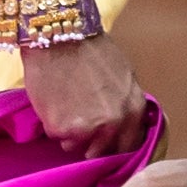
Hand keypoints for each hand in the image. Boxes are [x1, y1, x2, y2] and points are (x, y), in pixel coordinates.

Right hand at [19, 32, 144, 154]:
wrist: (59, 35)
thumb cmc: (91, 49)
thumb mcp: (124, 74)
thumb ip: (126, 104)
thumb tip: (124, 125)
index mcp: (134, 109)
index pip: (130, 145)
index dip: (116, 145)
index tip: (106, 143)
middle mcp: (114, 123)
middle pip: (103, 151)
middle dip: (92, 143)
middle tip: (80, 125)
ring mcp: (87, 129)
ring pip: (76, 146)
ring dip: (70, 134)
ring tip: (64, 107)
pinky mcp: (60, 129)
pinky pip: (56, 136)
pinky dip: (53, 124)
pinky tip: (53, 102)